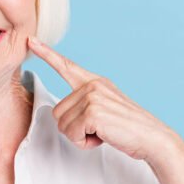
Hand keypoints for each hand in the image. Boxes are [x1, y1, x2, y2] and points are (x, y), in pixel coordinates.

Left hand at [26, 36, 180, 161]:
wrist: (153, 138)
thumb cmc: (128, 129)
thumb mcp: (106, 108)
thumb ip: (85, 103)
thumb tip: (61, 114)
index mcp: (95, 82)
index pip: (66, 65)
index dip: (46, 54)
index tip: (31, 41)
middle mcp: (92, 85)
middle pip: (57, 112)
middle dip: (74, 128)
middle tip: (99, 129)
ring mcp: (92, 97)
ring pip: (62, 124)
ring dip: (80, 136)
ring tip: (103, 132)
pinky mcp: (92, 112)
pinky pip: (71, 134)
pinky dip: (84, 143)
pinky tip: (103, 137)